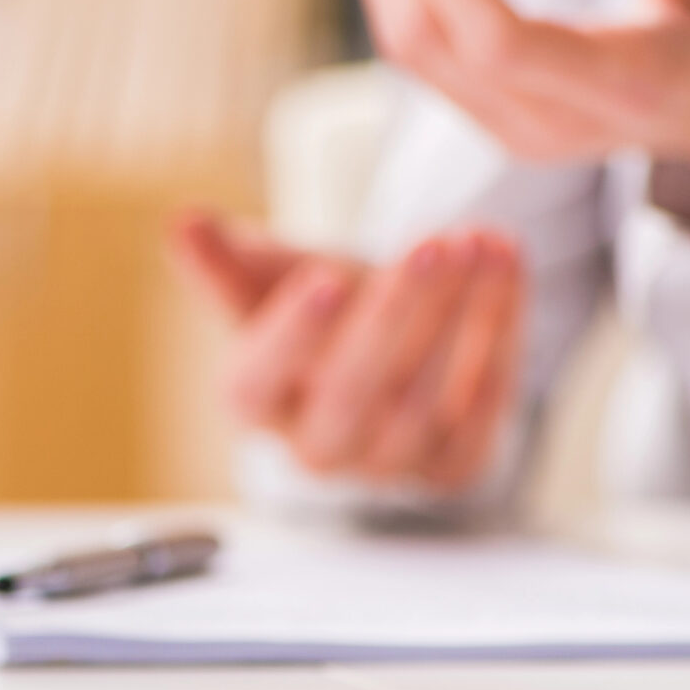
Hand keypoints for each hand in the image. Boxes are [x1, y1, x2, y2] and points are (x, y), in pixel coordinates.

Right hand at [176, 212, 524, 493]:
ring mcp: (388, 462)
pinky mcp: (453, 464)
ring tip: (478, 244)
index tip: (324, 278)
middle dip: (397, 314)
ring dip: (460, 315)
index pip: (260, 380)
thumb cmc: (320, 309)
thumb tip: (183, 224)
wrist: (383, 341)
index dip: (293, 334)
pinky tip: (507, 269)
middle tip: (432, 246)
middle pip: (351, 391)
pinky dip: (503, 333)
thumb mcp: (265, 277)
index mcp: (255, 400)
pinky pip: (484, 407)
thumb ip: (224, 258)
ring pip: (423, 400)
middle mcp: (317, 445)